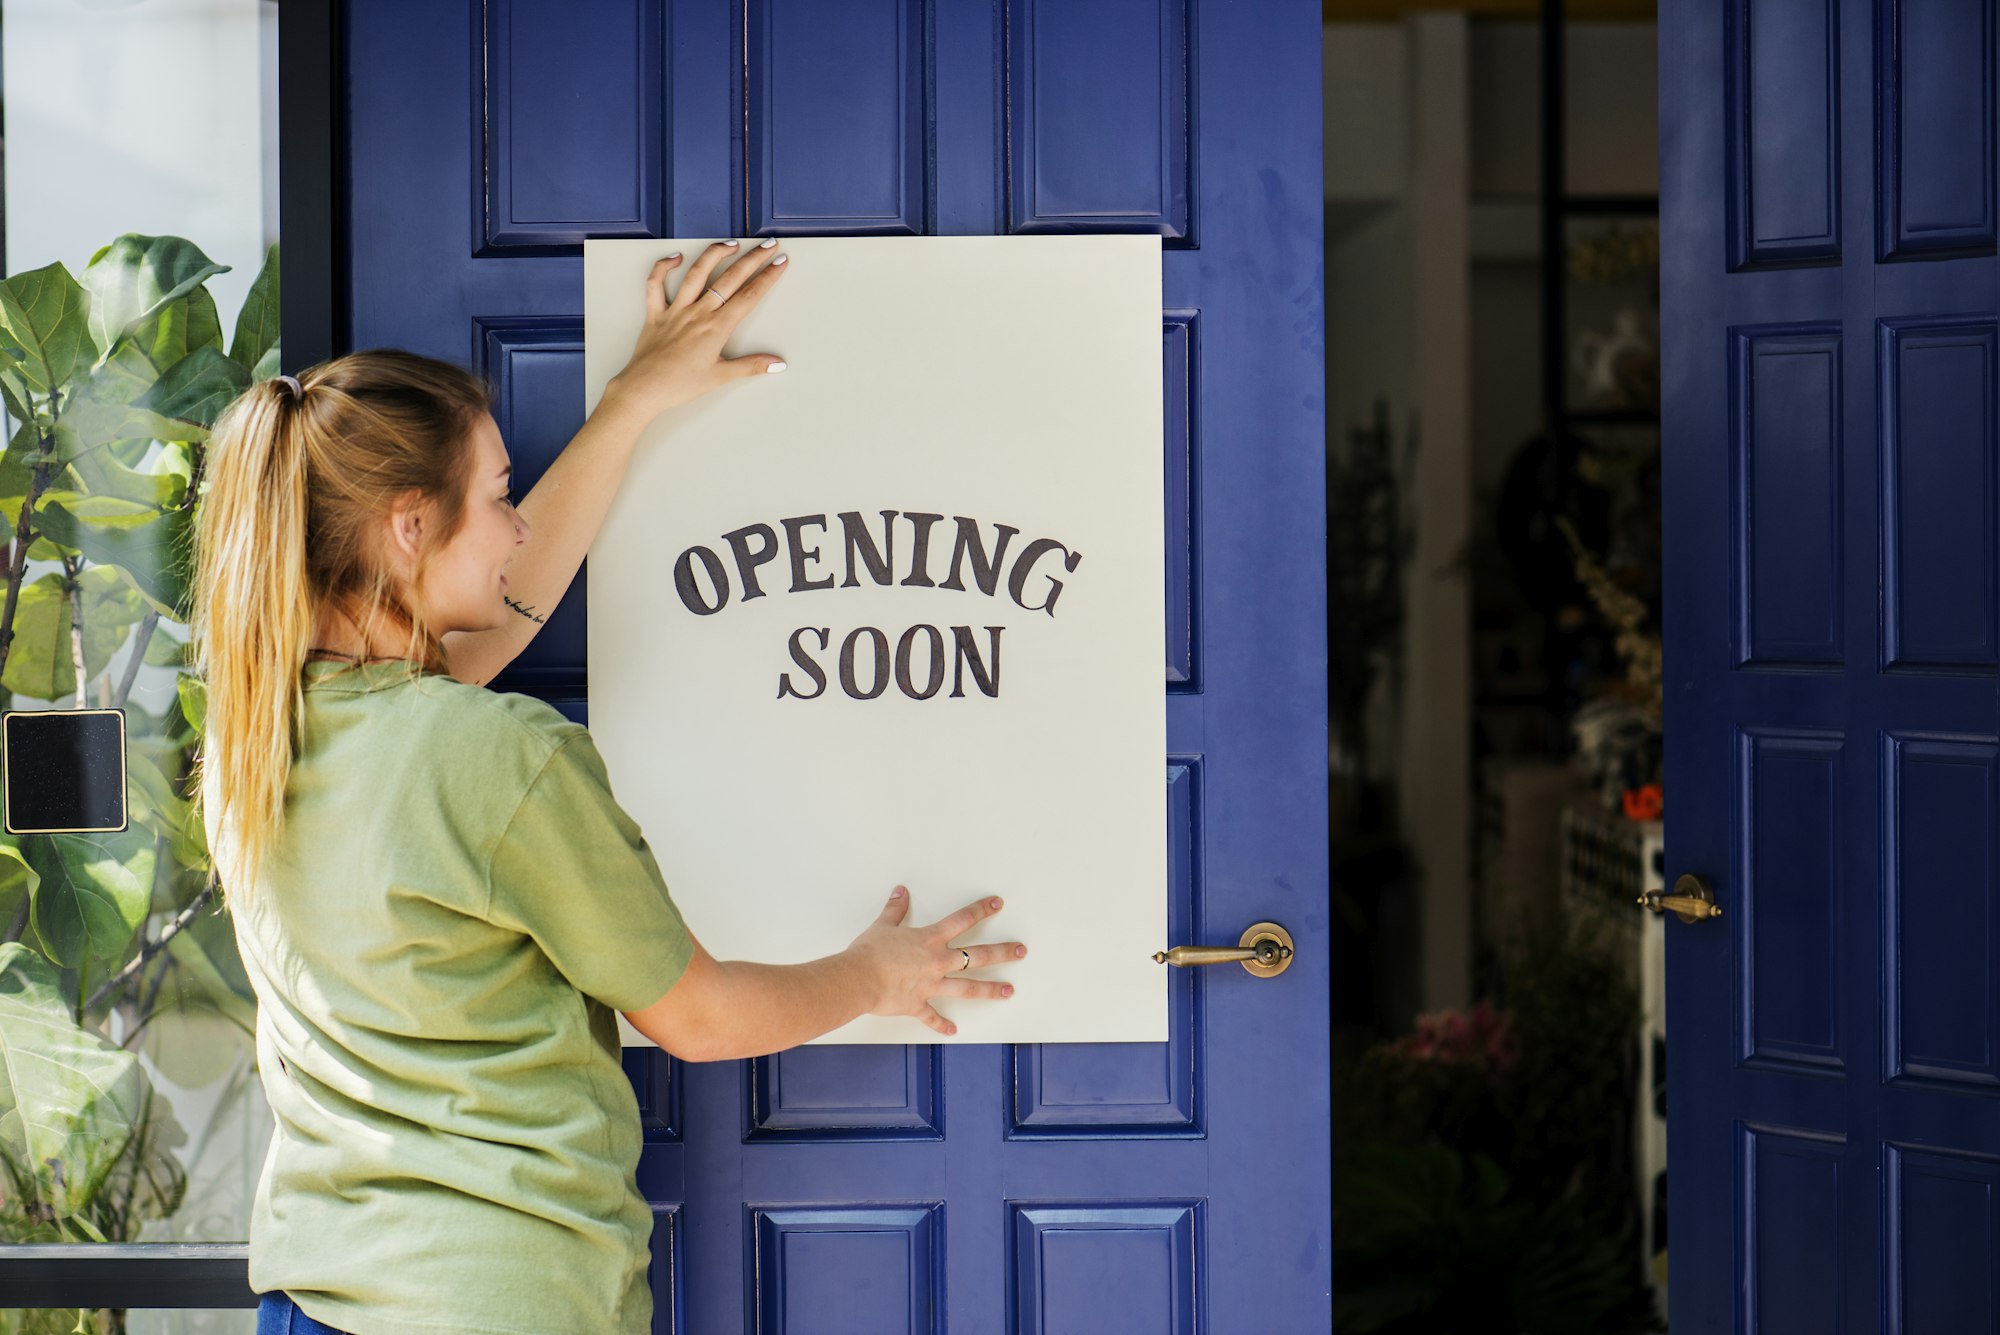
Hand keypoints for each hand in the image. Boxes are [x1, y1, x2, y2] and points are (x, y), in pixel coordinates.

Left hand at [604, 240, 789, 420]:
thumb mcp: (720, 377)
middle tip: (768, 245)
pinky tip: (676, 257)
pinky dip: (664, 267)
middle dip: (752, 259)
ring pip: (697, 273)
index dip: (767, 277)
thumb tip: (777, 363)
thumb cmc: (680, 385)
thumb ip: (751, 366)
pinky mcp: (655, 313)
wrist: (644, 390)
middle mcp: (698, 313)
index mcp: (716, 328)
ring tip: (732, 243)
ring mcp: (676, 310)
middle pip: (730, 279)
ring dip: (715, 255)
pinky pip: (656, 284)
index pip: (749, 296)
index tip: (780, 262)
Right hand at [845, 885, 1026, 1035]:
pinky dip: (942, 1025)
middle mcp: (937, 962)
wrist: (859, 979)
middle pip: (977, 956)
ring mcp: (931, 985)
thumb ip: (895, 909)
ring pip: (968, 988)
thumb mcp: (882, 925)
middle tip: (1021, 951)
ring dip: (990, 990)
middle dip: (1002, 953)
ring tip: (1009, 991)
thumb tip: (900, 892)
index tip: (997, 904)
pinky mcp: (918, 1005)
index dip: (981, 910)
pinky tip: (953, 1031)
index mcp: (929, 940)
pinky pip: (933, 1017)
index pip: (962, 920)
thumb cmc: (869, 952)